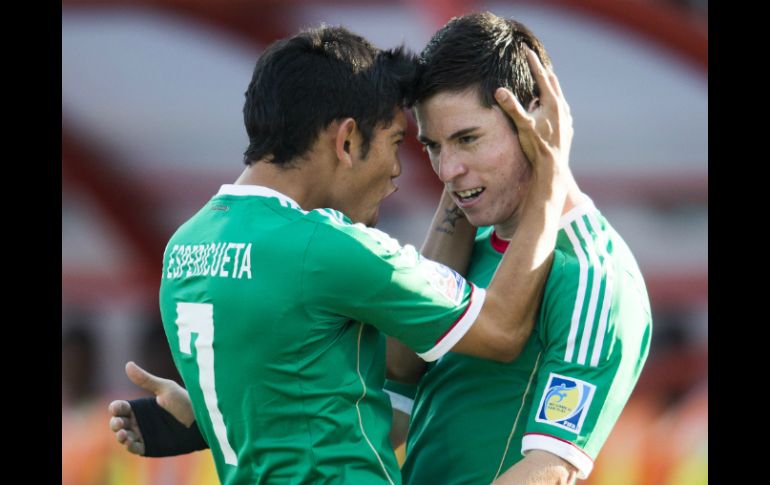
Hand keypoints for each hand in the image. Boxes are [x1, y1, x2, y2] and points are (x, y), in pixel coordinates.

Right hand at [108, 361, 195, 455]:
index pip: (120, 408)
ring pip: (124, 436)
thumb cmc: (185, 402)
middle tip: (119, 423)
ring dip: (119, 436)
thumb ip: (146, 379)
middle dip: (114, 423)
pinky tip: (130, 442)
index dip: (115, 408)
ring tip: (122, 434)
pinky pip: (135, 448)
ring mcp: (144, 434)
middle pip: (118, 422)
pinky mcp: (150, 446)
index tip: (117, 408)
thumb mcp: (165, 389)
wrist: (201, 421)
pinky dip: (129, 447)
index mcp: (140, 406)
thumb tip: (128, 364)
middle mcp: (140, 420)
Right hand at [494, 46, 572, 172]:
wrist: (552, 167)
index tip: (526, 49)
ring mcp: (566, 118)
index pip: (541, 75)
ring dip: (550, 86)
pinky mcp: (567, 128)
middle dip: (542, 70)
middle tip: (535, 60)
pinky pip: (561, 109)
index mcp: (552, 102)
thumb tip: (499, 91)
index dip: (532, 62)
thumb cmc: (537, 146)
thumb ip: (511, 107)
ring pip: (558, 95)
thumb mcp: (522, 125)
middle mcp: (562, 107)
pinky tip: (552, 106)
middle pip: (552, 82)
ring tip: (544, 80)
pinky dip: (554, 102)